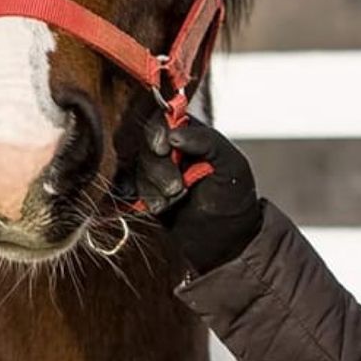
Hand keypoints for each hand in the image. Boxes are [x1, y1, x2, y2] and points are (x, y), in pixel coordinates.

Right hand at [123, 114, 264, 273]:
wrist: (225, 240)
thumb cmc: (233, 197)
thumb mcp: (231, 165)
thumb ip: (207, 141)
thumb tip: (174, 132)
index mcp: (190, 134)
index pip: (162, 119)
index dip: (157, 132)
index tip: (164, 148)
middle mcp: (168, 150)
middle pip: (143, 144)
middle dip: (157, 167)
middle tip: (177, 187)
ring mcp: (152, 171)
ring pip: (134, 168)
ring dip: (151, 187)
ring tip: (174, 201)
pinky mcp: (141, 194)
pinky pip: (126, 189)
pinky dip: (139, 198)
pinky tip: (157, 208)